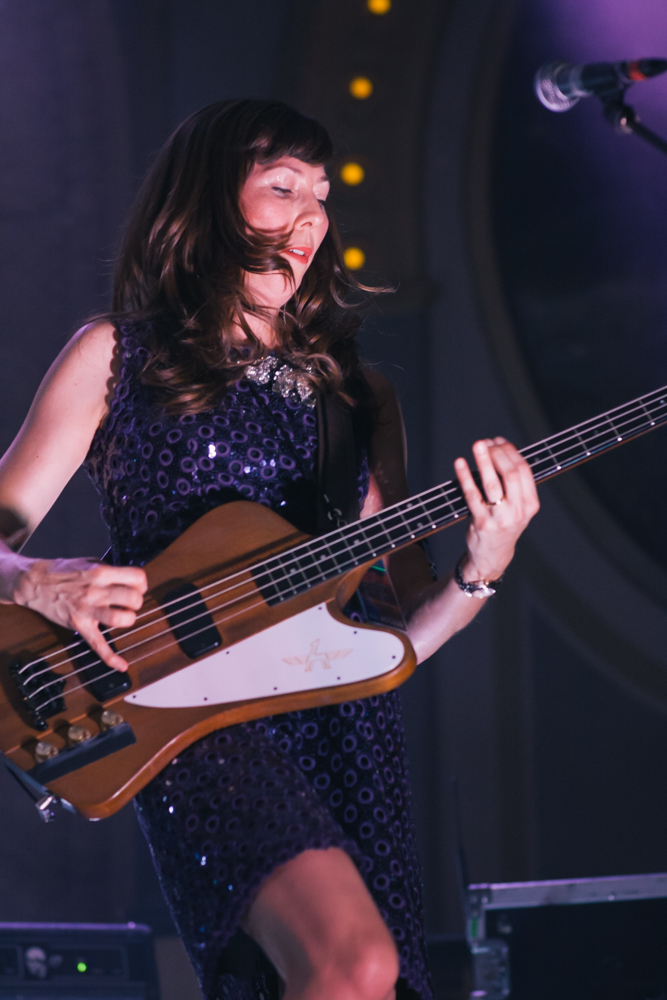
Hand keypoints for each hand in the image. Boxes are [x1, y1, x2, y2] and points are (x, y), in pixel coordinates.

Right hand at [13, 558, 146, 670]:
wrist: (35, 583)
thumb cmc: (64, 571)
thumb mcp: (90, 562)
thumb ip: (111, 572)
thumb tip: (132, 581)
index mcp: (100, 573)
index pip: (137, 577)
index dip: (142, 582)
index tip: (137, 586)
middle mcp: (95, 591)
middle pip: (133, 598)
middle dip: (137, 601)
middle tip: (130, 601)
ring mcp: (86, 610)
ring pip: (120, 619)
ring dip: (129, 619)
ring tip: (125, 616)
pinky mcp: (79, 626)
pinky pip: (97, 645)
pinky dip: (110, 658)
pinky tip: (122, 665)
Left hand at [454, 437, 539, 582]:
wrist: (493, 555)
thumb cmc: (504, 523)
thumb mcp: (518, 507)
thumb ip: (514, 484)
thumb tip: (499, 449)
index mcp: (530, 504)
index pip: (523, 471)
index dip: (510, 452)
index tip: (499, 441)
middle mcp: (517, 512)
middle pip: (510, 474)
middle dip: (498, 454)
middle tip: (486, 443)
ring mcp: (499, 518)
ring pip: (492, 483)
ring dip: (484, 460)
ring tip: (477, 444)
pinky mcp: (481, 523)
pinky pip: (472, 495)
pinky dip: (465, 477)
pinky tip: (460, 463)